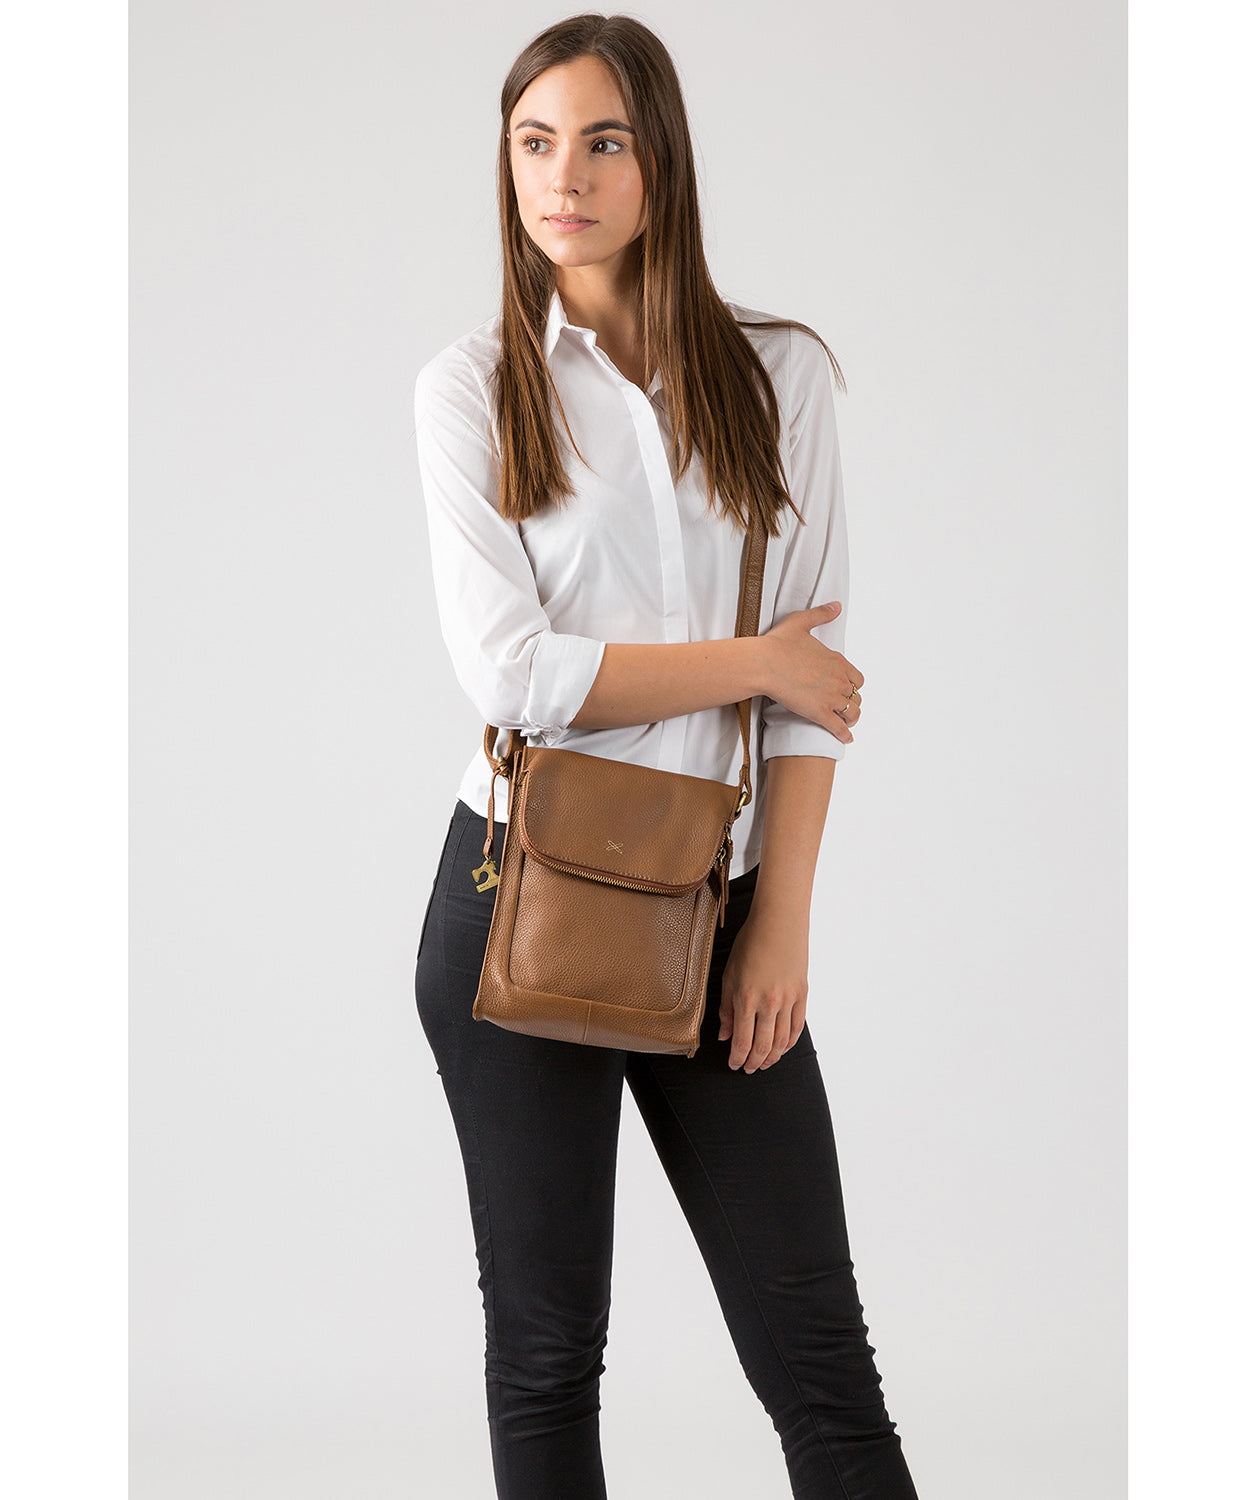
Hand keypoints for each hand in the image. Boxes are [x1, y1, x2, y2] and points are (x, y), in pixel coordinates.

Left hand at [717, 911, 808, 1071]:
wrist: (779, 922)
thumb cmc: (750, 943)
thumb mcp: (729, 974)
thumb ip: (726, 1008)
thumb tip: (724, 1035)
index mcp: (746, 998)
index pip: (742, 1041)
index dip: (737, 1058)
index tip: (734, 1064)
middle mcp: (769, 1003)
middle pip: (763, 1046)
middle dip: (754, 1062)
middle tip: (748, 1068)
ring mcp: (789, 1000)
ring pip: (782, 1041)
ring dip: (772, 1057)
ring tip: (764, 1062)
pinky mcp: (802, 994)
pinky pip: (797, 1027)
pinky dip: (790, 1042)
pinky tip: (782, 1048)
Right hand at [761, 601, 863, 742]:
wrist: (763, 664)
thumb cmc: (778, 644)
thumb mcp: (801, 622)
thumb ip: (821, 614)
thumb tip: (837, 606)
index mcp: (837, 660)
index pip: (857, 679)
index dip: (852, 685)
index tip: (846, 689)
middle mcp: (839, 680)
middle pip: (856, 697)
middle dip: (852, 703)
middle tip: (845, 708)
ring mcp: (830, 697)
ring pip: (852, 713)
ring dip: (851, 719)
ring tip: (847, 724)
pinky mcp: (819, 713)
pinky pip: (839, 728)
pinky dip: (844, 735)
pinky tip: (846, 739)